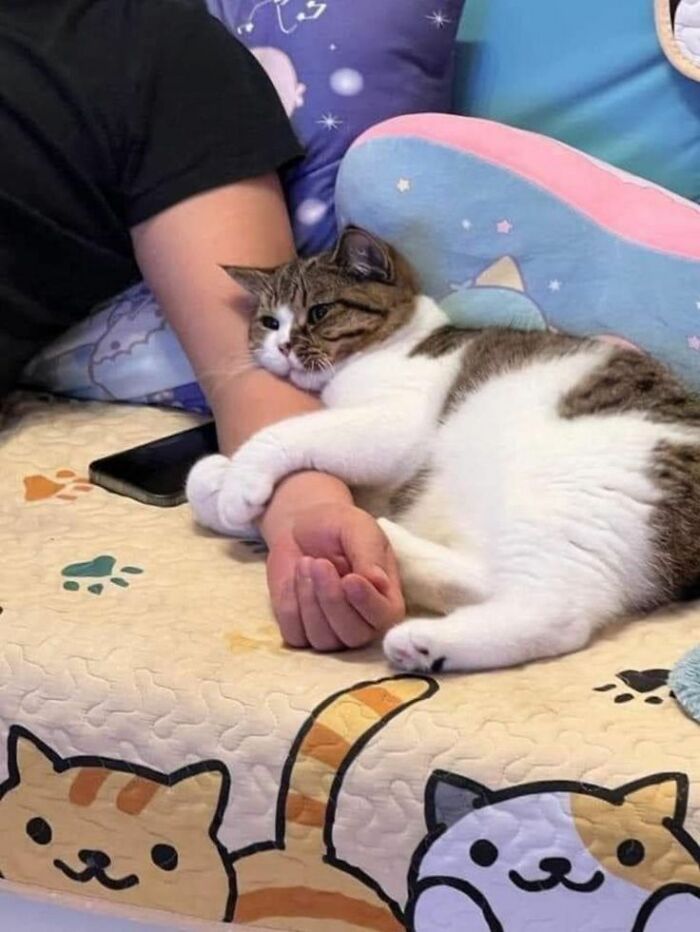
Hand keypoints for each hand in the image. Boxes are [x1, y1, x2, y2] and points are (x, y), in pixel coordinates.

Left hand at [260, 478, 404, 650]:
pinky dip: (290, 605)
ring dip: (309, 599)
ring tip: (306, 563)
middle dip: (332, 599)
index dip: (367, 603)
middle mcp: (362, 622)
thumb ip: (369, 555)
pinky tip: (294, 579)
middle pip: (353, 635)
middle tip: (320, 563)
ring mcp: (331, 631)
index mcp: (386, 598)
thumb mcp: (358, 529)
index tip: (350, 579)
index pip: (384, 618)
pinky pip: (295, 634)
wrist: (301, 525)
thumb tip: (379, 583)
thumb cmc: (338, 526)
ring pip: (323, 639)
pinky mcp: (301, 630)